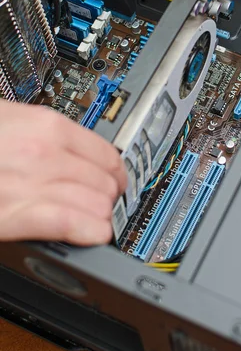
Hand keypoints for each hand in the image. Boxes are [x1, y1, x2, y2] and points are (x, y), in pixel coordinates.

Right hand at [0, 100, 126, 244]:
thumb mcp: (10, 117)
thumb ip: (44, 130)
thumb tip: (72, 144)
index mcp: (45, 126)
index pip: (106, 153)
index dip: (118, 170)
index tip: (119, 178)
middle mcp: (44, 153)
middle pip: (105, 180)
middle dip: (110, 195)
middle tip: (107, 201)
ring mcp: (32, 184)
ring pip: (95, 203)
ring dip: (102, 214)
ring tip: (98, 219)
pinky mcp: (15, 215)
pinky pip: (70, 223)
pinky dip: (90, 230)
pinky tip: (95, 233)